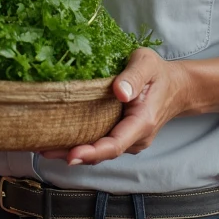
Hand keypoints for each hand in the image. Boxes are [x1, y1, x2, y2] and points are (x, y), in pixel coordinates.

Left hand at [40, 49, 190, 165]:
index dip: (92, 152)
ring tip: (42, 146)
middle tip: (42, 149)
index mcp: (142, 122)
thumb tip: (119, 91)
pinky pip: (100, 144)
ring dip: (72, 150)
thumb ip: (133, 76)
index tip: (71, 155)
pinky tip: (58, 139)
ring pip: (99, 151)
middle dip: (72, 154)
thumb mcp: (147, 64)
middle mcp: (135, 138)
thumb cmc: (159, 73)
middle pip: (101, 153)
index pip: (115, 145)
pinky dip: (79, 144)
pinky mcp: (120, 136)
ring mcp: (128, 140)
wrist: (177, 87)